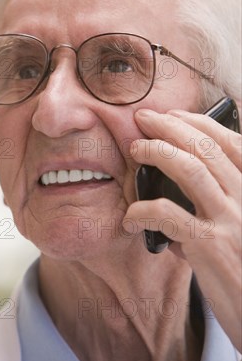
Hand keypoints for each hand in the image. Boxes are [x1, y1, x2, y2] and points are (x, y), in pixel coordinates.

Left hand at [123, 108, 241, 350]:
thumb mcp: (237, 226)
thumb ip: (215, 203)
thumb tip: (173, 188)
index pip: (231, 143)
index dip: (199, 123)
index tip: (172, 114)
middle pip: (206, 148)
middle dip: (170, 126)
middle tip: (142, 118)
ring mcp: (231, 221)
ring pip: (191, 170)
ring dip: (158, 152)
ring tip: (135, 149)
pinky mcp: (211, 246)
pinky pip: (168, 214)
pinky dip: (143, 209)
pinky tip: (130, 218)